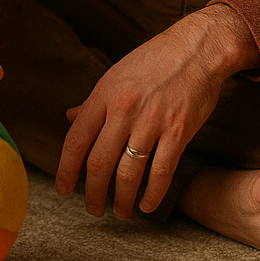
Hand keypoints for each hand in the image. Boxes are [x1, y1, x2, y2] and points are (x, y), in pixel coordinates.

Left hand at [55, 4, 259, 218]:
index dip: (66, 170)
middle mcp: (124, 109)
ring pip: (129, 172)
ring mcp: (152, 121)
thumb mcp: (115, 74)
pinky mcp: (178, 131)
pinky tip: (147, 205)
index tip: (63, 189)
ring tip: (119, 212)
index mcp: (103, 94)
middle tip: (92, 209)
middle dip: (93, 192)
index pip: (76, 140)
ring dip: (121, 199)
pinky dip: (152, 194)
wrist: (196, 48)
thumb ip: (92, 101)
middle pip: (99, 162)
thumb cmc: (154, 60)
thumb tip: (68, 117)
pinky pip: (161, 172)